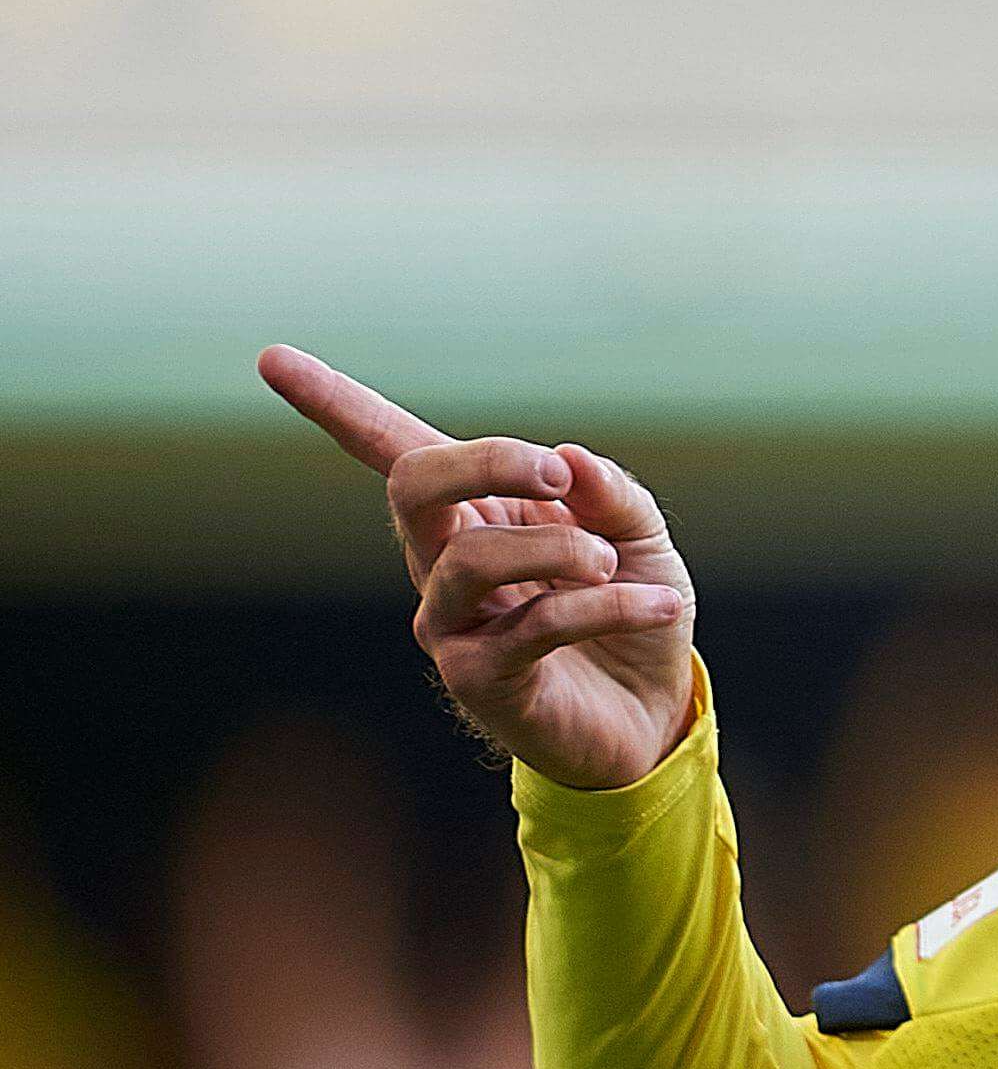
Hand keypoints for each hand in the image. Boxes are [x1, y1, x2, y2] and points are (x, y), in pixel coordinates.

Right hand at [258, 344, 699, 789]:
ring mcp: (450, 622)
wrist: (652, 712)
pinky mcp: (477, 678)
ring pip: (471, 558)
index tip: (268, 357)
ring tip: (610, 563)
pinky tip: (657, 604)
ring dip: (558, 549)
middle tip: (559, 476)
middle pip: (414, 485)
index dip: (333, 403)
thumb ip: (610, 494)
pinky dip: (607, 604)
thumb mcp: (639, 538)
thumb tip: (572, 458)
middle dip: (489, 461)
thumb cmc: (634, 612)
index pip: (388, 449)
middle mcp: (441, 562)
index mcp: (472, 512)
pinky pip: (536, 623)